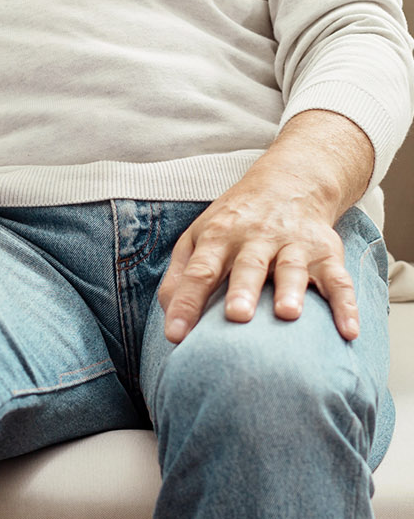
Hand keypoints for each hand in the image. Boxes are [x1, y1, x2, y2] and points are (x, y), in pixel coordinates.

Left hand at [159, 174, 358, 343]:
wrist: (289, 182)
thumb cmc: (235, 222)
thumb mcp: (199, 237)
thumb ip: (181, 276)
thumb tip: (169, 314)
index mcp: (219, 237)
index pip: (199, 271)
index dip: (187, 303)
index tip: (176, 336)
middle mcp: (256, 238)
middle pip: (248, 265)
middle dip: (243, 290)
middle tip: (237, 316)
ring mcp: (293, 243)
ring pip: (293, 267)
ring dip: (291, 290)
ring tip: (287, 314)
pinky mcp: (326, 252)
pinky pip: (339, 279)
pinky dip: (346, 305)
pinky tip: (349, 332)